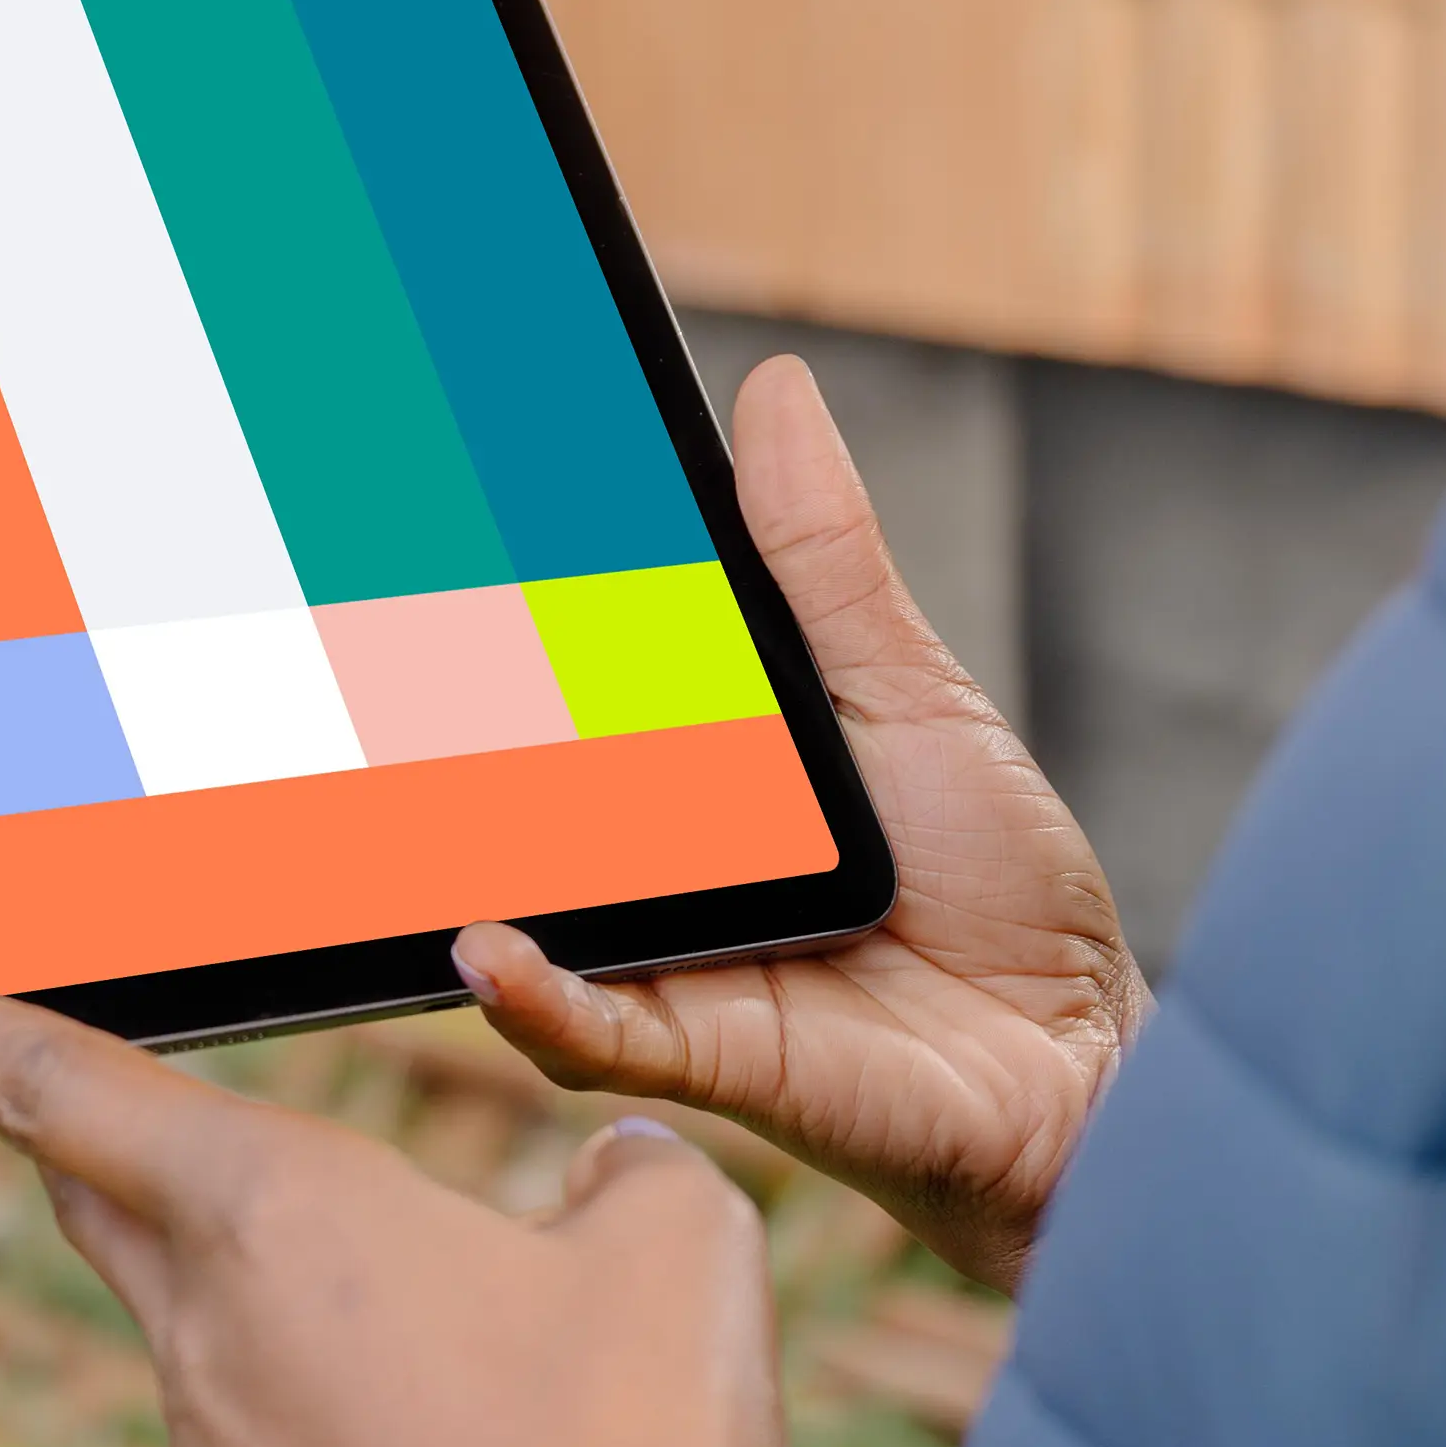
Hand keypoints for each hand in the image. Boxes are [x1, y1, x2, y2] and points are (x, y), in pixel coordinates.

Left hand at [0, 939, 782, 1446]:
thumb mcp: (685, 1254)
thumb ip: (630, 1181)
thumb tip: (613, 1181)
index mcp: (275, 1209)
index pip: (57, 1080)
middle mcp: (202, 1339)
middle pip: (110, 1211)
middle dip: (97, 1155)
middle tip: (98, 1123)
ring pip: (234, 1375)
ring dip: (321, 1368)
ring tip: (500, 1427)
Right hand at [458, 355, 1135, 1287]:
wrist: (1089, 1057)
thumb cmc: (1002, 882)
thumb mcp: (911, 693)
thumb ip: (824, 563)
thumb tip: (774, 390)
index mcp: (698, 768)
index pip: (571, 677)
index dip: (490, 605)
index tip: (418, 505)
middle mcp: (660, 864)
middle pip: (523, 789)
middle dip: (434, 725)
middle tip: (356, 638)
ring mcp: (670, 959)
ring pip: (533, 908)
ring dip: (455, 861)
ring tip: (378, 795)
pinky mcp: (707, 1050)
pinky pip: (595, 1027)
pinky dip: (534, 994)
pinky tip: (485, 948)